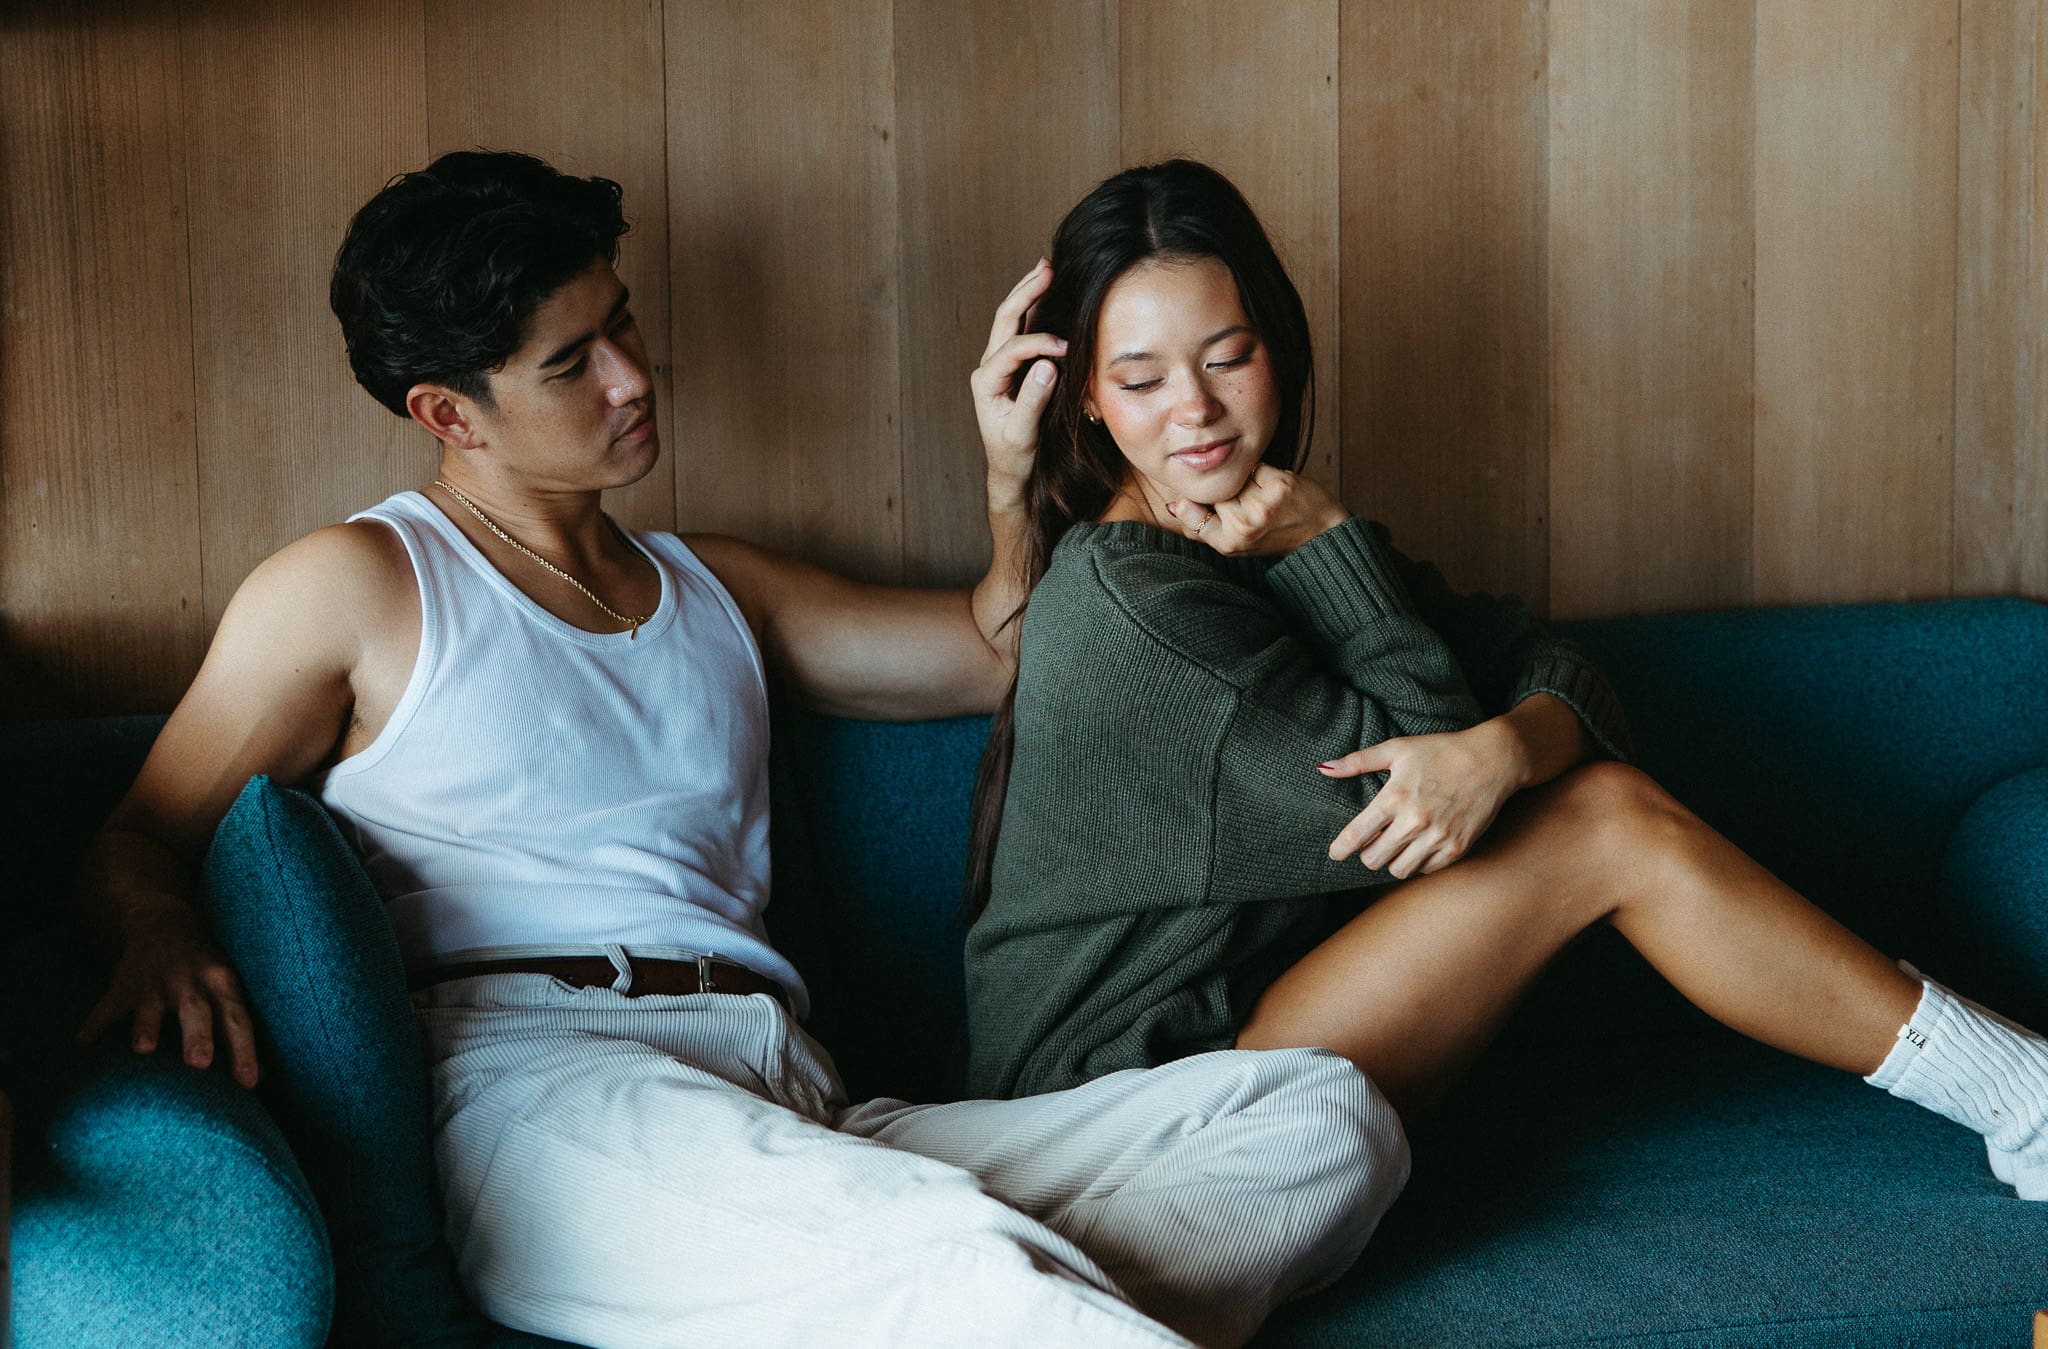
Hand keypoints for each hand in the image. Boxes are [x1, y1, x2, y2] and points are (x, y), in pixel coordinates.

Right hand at [76, 907, 259, 1087]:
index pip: (237, 1018)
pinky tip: (83, 1041)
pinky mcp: (124, 985)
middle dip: (198, 1036)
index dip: (244, 1050)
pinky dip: (94, 1023)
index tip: (249, 1082)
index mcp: (221, 983)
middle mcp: (190, 982)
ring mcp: (155, 983)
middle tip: (199, 1064)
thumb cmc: (205, 969)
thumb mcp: (226, 988)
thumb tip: (259, 1080)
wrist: (163, 921)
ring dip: (147, 1027)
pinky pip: (108, 1005)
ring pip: (150, 1006)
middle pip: (197, 1010)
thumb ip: (237, 1032)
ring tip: (143, 1050)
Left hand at [970, 259, 1066, 509]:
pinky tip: (1046, 292)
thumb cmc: (1015, 454)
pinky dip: (1034, 308)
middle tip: (1046, 269)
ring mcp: (999, 363)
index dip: (1039, 343)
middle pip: (1005, 319)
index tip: (1066, 348)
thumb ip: (1033, 400)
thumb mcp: (1023, 432)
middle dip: (1026, 292)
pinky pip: (1020, 329)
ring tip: (1045, 268)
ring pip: (1010, 318)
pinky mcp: (1012, 366)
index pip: (1013, 348)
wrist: (1009, 468)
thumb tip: (1048, 365)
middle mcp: (988, 367)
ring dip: (1028, 292)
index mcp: (986, 381)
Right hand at [1163, 464, 1348, 556]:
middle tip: (1248, 502)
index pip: (1190, 511)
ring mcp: (1262, 506)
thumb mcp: (1235, 544)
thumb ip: (1202, 527)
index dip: (1192, 500)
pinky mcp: (1279, 485)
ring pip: (1236, 477)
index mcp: (1227, 543)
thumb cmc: (1274, 538)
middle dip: (1229, 490)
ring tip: (1262, 495)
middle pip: (1216, 490)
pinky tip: (1274, 486)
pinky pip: (1256, 467)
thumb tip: (1173, 505)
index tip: (1203, 500)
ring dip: (1247, 480)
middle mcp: (1243, 527)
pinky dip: (1263, 472)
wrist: (1321, 536)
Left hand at [1318, 720, 1524, 878]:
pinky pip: (1426, 870)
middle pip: (1374, 859)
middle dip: (1368, 854)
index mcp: (1395, 796)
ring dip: (1392, 861)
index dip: (1340, 848)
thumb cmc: (1441, 751)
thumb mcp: (1398, 748)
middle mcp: (1415, 821)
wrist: (1493, 760)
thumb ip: (1358, 761)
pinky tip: (1419, 846)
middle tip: (1373, 843)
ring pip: (1399, 870)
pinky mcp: (1457, 848)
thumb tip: (1323, 768)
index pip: (1357, 834)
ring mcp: (1438, 837)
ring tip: (1396, 845)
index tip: (1334, 853)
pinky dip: (1418, 862)